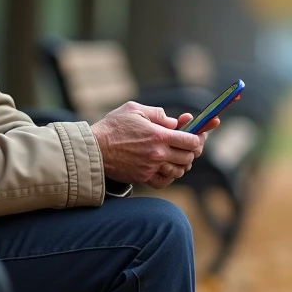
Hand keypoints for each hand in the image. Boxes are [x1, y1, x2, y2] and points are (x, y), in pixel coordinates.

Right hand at [90, 102, 206, 187]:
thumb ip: (158, 114)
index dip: (198, 138)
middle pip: (188, 157)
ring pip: (179, 171)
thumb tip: (174, 122)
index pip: (191, 141)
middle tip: (188, 145)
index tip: (197, 135)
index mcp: (158, 136)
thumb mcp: (135, 109)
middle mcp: (157, 154)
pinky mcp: (143, 178)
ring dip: (182, 164)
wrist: (93, 149)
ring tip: (177, 155)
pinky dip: (170, 176)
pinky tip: (166, 168)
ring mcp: (151, 168)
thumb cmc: (112, 126)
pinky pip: (165, 182)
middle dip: (192, 151)